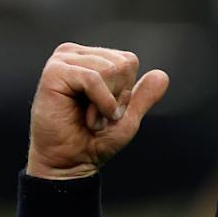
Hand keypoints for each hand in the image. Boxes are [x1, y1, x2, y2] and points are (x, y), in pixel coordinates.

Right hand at [28, 44, 169, 178]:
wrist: (70, 163)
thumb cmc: (94, 141)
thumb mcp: (127, 117)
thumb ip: (143, 96)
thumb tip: (163, 75)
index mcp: (90, 59)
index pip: (128, 61)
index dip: (125, 92)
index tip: (107, 111)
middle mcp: (74, 53)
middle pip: (121, 64)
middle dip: (117, 97)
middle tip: (97, 115)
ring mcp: (62, 60)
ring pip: (109, 70)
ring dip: (107, 103)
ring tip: (90, 118)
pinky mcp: (54, 72)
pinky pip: (94, 79)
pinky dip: (100, 103)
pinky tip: (88, 118)